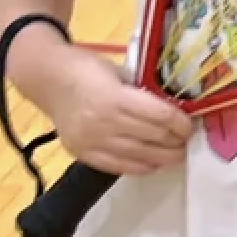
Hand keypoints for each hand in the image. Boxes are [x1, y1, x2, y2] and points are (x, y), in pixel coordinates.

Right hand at [37, 47, 191, 174]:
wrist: (46, 78)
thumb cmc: (86, 69)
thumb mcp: (118, 73)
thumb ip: (142, 93)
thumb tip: (174, 110)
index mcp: (114, 97)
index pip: (160, 116)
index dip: (181, 123)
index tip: (189, 126)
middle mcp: (103, 122)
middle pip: (152, 138)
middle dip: (175, 142)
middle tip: (186, 141)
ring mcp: (91, 141)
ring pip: (139, 156)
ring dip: (163, 158)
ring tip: (176, 155)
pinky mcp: (82, 153)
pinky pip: (118, 167)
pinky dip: (140, 167)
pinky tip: (153, 163)